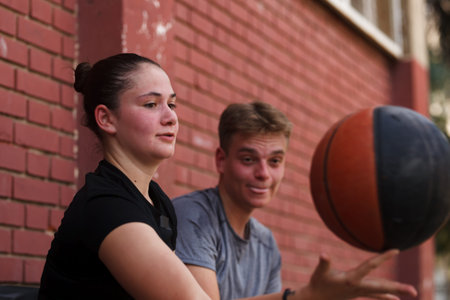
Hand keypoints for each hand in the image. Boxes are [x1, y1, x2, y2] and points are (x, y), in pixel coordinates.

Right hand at [296, 249, 416, 299]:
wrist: (316, 299)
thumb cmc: (318, 284)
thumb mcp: (319, 273)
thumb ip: (323, 263)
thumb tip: (323, 254)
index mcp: (352, 280)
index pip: (370, 266)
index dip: (382, 258)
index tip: (396, 250)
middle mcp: (359, 287)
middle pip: (381, 286)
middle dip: (397, 288)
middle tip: (414, 291)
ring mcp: (360, 291)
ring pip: (381, 290)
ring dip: (396, 290)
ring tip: (412, 292)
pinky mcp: (358, 293)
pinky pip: (375, 295)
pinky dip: (385, 296)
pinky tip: (395, 299)